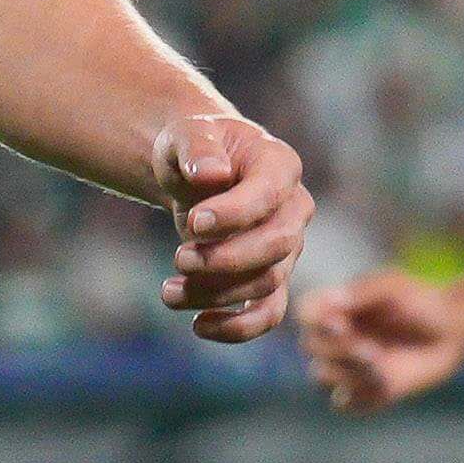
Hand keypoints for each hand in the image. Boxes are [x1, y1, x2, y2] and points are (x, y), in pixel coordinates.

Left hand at [149, 114, 312, 342]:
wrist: (198, 173)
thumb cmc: (195, 149)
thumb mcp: (186, 134)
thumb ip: (197, 146)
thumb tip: (211, 174)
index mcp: (279, 165)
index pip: (268, 196)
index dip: (234, 214)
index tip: (193, 222)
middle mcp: (294, 209)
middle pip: (276, 246)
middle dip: (225, 259)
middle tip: (180, 258)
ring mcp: (287, 248)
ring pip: (266, 282)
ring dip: (215, 293)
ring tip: (168, 292)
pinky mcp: (271, 279)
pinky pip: (268, 313)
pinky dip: (238, 328)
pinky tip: (198, 326)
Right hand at [298, 268, 463, 411]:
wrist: (452, 333)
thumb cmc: (421, 303)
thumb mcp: (394, 287)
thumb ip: (363, 291)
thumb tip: (332, 300)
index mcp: (335, 307)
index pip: (304, 313)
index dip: (315, 321)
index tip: (342, 323)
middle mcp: (334, 337)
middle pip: (309, 346)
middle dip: (338, 350)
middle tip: (374, 351)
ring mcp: (347, 367)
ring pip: (320, 377)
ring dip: (346, 374)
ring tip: (381, 368)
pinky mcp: (364, 393)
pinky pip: (342, 404)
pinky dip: (356, 398)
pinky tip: (383, 386)